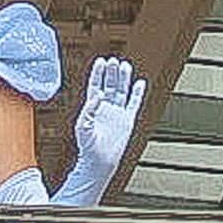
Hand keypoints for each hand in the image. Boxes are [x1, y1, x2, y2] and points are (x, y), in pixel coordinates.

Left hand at [72, 55, 145, 181]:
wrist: (99, 162)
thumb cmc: (87, 146)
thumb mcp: (82, 126)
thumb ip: (88, 109)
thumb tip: (96, 95)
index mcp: (92, 107)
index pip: (95, 85)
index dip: (98, 73)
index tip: (101, 61)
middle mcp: (105, 108)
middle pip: (109, 85)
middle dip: (111, 73)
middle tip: (114, 61)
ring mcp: (117, 113)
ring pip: (121, 91)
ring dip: (123, 79)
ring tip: (125, 65)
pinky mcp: (127, 119)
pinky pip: (133, 103)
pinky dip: (137, 93)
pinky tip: (140, 83)